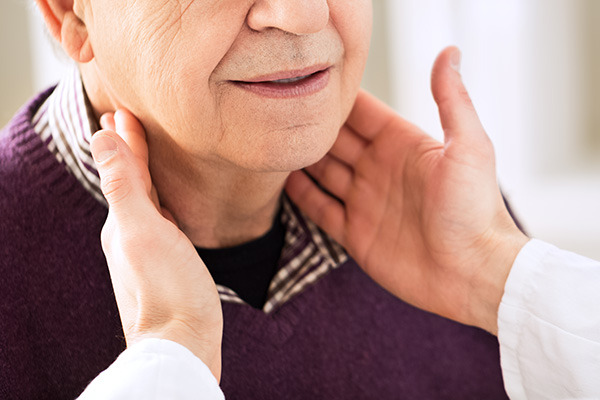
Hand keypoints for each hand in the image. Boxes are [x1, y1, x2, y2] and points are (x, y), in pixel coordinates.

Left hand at [90, 110, 222, 379]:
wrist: (183, 342)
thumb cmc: (168, 287)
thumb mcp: (142, 229)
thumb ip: (124, 184)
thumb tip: (101, 137)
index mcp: (122, 221)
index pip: (123, 169)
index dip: (125, 139)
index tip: (124, 111)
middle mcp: (130, 234)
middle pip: (130, 182)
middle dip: (129, 150)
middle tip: (127, 122)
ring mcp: (148, 251)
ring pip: (143, 201)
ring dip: (142, 173)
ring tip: (144, 153)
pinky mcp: (166, 265)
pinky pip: (160, 221)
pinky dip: (160, 201)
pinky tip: (167, 205)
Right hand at [286, 47, 527, 333]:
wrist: (473, 274)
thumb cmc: (476, 210)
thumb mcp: (469, 148)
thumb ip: (453, 100)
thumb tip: (448, 51)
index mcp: (403, 145)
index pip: (362, 113)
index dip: (337, 98)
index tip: (308, 80)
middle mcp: (380, 169)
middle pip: (336, 141)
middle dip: (311, 127)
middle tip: (278, 110)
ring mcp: (366, 202)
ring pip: (323, 173)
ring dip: (301, 159)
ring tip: (273, 141)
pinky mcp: (356, 234)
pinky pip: (321, 210)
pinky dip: (302, 197)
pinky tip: (282, 182)